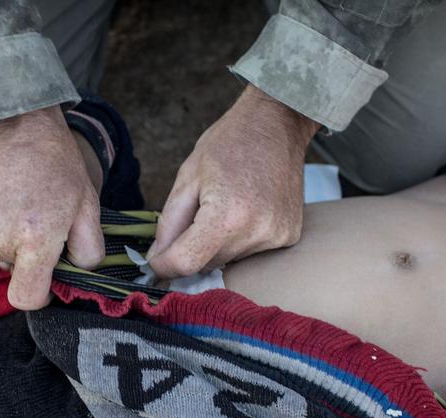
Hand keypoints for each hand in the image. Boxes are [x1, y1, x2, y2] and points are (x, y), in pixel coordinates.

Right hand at [0, 106, 102, 308]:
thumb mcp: (88, 205)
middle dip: (27, 255)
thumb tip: (79, 273)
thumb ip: (89, 250)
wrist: (15, 120)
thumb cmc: (56, 164)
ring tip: (17, 206)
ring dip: (5, 241)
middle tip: (37, 220)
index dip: (39, 296)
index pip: (26, 298)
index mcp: (35, 239)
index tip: (45, 282)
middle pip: (12, 272)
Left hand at [146, 85, 317, 278]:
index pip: (186, 263)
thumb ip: (169, 224)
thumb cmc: (229, 143)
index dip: (164, 266)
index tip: (156, 262)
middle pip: (207, 264)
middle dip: (193, 247)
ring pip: (228, 260)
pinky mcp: (289, 237)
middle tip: (198, 212)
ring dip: (218, 243)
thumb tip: (157, 259)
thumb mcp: (187, 178)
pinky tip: (246, 209)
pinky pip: (250, 253)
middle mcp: (256, 232)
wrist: (277, 123)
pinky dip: (240, 239)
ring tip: (227, 204)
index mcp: (227, 216)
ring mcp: (276, 237)